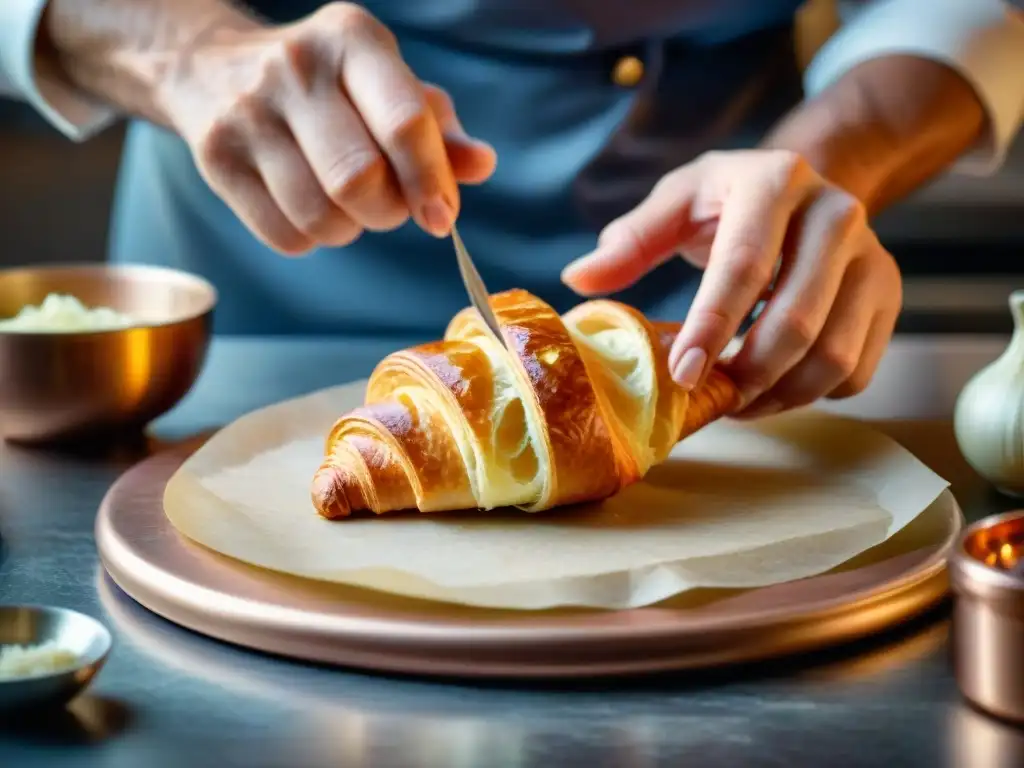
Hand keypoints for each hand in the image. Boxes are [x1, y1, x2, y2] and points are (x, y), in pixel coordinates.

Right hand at [158, 3, 496, 253]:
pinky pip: (285, 236)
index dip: (430, 180)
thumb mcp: (388, 87)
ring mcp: (248, 113)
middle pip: (359, 180)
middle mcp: (295, 68)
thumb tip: (481, 165)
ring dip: (349, 229)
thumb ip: (439, 129)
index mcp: (352, 40)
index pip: (402, 121)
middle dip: (388, 211)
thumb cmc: (330, 87)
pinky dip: (310, 238)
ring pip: (321, 216)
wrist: (212, 70)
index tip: (441, 216)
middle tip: (389, 205)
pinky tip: (307, 206)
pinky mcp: (216, 160)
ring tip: (346, 204)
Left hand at [561, 150, 902, 416]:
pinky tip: (772, 385)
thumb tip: (579, 278)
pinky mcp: (889, 297)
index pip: (744, 266)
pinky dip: (811, 394)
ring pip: (833, 356)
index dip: (710, 328)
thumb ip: (631, 239)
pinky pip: (857, 371)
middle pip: (797, 322)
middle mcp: (837, 215)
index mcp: (775, 182)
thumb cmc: (728, 201)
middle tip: (708, 397)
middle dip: (746, 375)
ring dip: (778, 395)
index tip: (680, 375)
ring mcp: (873, 258)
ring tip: (735, 399)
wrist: (807, 190)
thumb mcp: (677, 201)